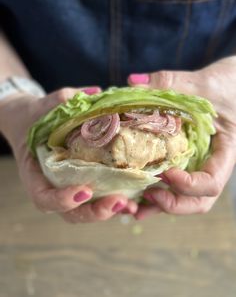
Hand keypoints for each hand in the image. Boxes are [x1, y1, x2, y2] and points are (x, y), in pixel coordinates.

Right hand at [0, 86, 136, 222]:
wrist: (32, 123)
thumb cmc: (34, 117)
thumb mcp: (42, 107)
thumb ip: (61, 102)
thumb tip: (95, 95)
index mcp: (35, 174)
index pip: (44, 197)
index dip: (63, 200)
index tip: (85, 190)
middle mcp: (51, 187)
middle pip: (70, 213)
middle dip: (95, 212)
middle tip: (119, 201)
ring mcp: (67, 188)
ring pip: (86, 211)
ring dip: (108, 211)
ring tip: (131, 203)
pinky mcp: (82, 183)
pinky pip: (96, 199)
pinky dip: (113, 201)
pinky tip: (133, 197)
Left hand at [128, 56, 235, 218]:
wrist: (233, 84)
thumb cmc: (227, 84)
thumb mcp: (203, 82)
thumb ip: (170, 81)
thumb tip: (133, 82)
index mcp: (225, 152)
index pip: (211, 182)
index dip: (188, 185)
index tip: (164, 173)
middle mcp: (211, 165)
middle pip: (198, 200)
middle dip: (172, 204)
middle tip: (146, 196)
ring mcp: (198, 165)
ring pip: (184, 197)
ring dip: (159, 206)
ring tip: (133, 208)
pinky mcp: (186, 160)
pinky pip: (173, 183)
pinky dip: (155, 192)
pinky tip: (134, 194)